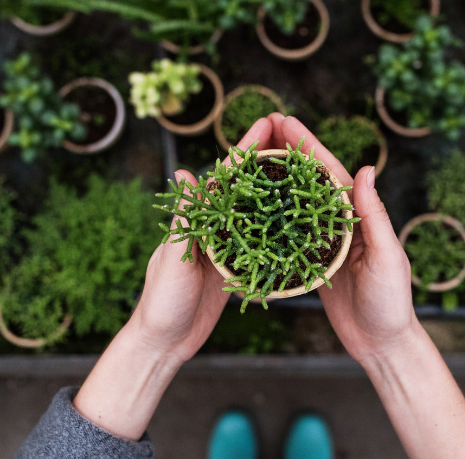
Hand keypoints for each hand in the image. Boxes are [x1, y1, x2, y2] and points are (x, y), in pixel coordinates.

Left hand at [130, 113, 287, 361]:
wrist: (163, 342)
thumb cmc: (161, 300)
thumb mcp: (173, 258)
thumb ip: (185, 221)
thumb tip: (185, 174)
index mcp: (196, 221)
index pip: (224, 178)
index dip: (246, 150)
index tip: (266, 124)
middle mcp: (212, 230)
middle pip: (244, 190)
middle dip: (266, 163)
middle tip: (293, 139)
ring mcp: (224, 250)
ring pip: (255, 215)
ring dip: (275, 194)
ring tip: (302, 174)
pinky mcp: (232, 271)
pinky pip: (258, 246)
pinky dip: (274, 232)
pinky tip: (295, 224)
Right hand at [278, 117, 464, 458]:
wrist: (382, 343)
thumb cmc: (391, 302)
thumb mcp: (386, 257)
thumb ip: (374, 215)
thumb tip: (365, 169)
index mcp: (358, 215)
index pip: (329, 172)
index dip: (307, 145)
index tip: (284, 120)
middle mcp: (340, 223)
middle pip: (308, 181)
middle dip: (286, 153)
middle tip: (260, 128)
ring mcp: (325, 242)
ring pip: (295, 204)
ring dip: (275, 181)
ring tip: (249, 160)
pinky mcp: (313, 262)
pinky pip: (289, 234)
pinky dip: (273, 218)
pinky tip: (253, 210)